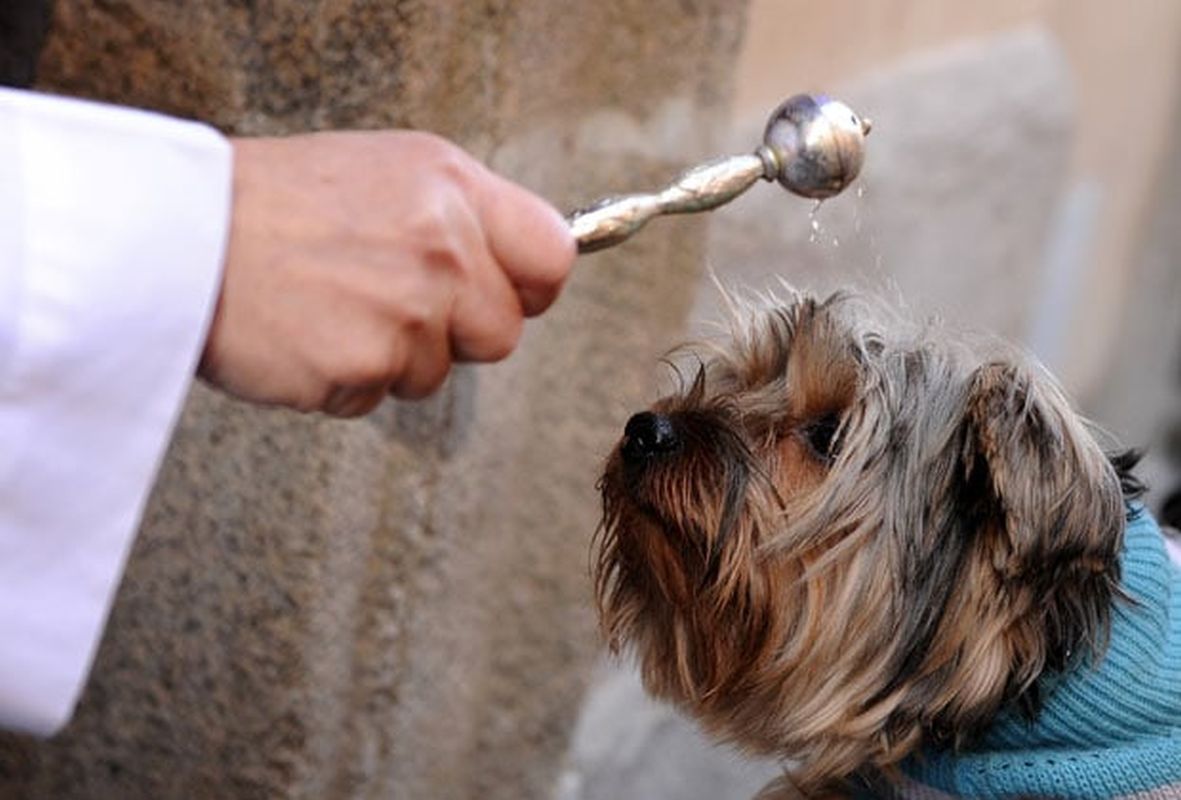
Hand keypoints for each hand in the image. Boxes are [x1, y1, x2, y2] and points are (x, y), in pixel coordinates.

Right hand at [198, 130, 574, 416]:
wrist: (177, 232)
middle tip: (390, 303)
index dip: (531, 286)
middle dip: (455, 334)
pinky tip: (305, 336)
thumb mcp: (386, 172)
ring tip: (330, 308)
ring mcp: (405, 311)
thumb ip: (460, 216)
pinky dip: (343, 381)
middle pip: (502, 333)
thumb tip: (517, 265)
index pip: (553, 256)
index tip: (506, 294)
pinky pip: (376, 397)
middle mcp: (441, 248)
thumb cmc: (272, 202)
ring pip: (436, 373)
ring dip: (391, 358)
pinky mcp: (362, 366)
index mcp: (453, 188)